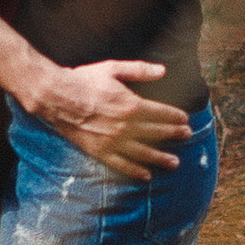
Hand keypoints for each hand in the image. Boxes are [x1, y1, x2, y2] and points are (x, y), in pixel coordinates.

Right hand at [42, 58, 189, 181]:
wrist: (56, 97)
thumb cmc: (84, 80)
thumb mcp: (112, 68)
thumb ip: (139, 70)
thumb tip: (162, 70)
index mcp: (131, 105)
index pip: (160, 113)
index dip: (175, 117)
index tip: (185, 120)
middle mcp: (125, 126)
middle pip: (156, 133)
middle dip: (173, 134)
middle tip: (187, 136)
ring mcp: (113, 141)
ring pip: (143, 152)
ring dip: (160, 158)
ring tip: (174, 162)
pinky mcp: (100, 151)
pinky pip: (121, 164)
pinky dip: (135, 171)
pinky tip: (146, 175)